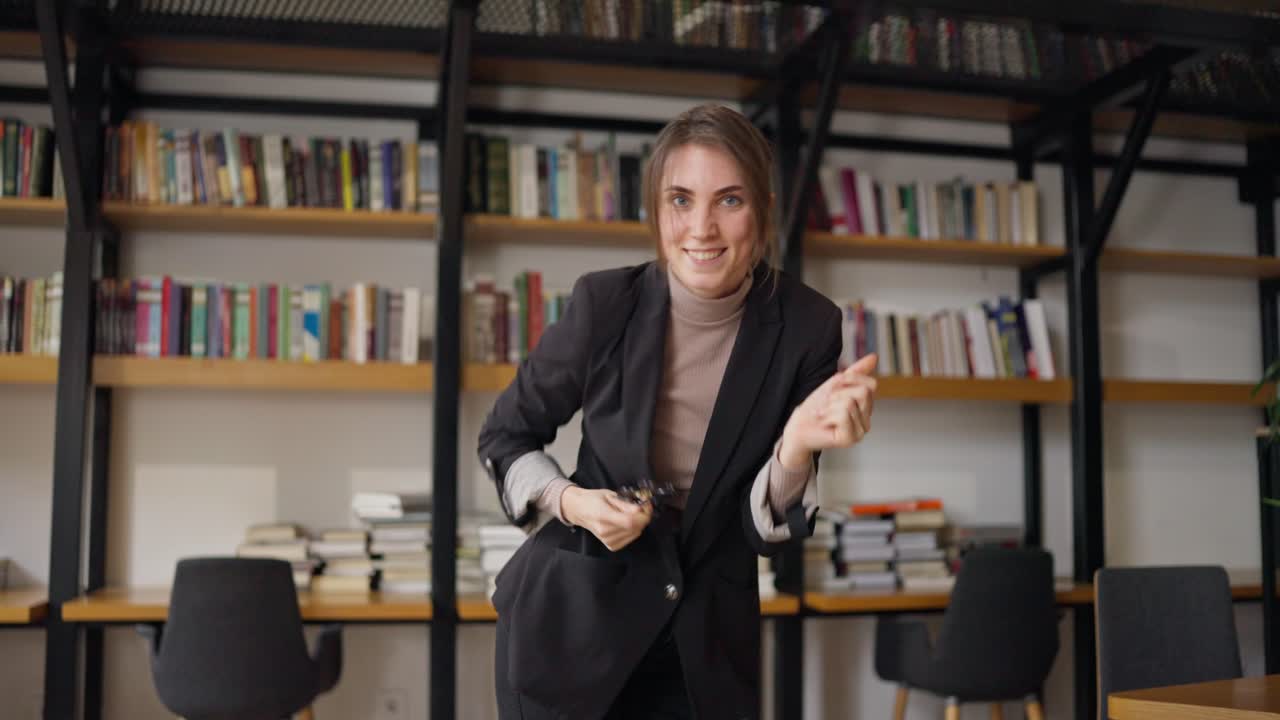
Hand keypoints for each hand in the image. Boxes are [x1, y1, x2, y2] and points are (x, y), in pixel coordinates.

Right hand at [559, 486, 653, 551]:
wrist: (579, 510)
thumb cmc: (593, 500)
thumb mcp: (609, 495)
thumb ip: (626, 504)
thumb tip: (641, 509)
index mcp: (603, 515)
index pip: (630, 521)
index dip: (643, 514)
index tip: (646, 505)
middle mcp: (604, 531)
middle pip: (635, 528)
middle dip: (644, 516)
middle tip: (643, 506)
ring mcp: (607, 540)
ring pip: (635, 533)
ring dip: (639, 523)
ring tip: (632, 513)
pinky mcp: (611, 545)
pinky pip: (631, 538)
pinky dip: (634, 530)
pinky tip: (627, 522)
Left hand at [778, 353, 877, 468]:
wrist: (798, 425)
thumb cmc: (816, 406)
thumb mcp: (836, 384)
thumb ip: (856, 372)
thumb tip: (874, 356)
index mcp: (866, 409)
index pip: (871, 385)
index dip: (849, 380)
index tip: (833, 389)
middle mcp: (867, 422)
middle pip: (863, 392)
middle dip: (838, 392)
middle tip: (826, 403)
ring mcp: (860, 432)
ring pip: (850, 403)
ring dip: (830, 405)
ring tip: (823, 414)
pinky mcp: (850, 439)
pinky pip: (844, 414)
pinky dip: (828, 414)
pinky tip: (823, 422)